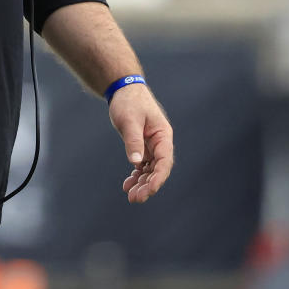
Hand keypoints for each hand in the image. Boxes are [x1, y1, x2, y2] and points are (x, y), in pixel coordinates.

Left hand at [108, 84, 173, 203]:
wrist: (123, 90)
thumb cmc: (129, 102)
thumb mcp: (129, 120)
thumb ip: (133, 140)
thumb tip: (136, 162)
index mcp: (163, 135)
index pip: (164, 161)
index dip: (158, 178)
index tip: (148, 189)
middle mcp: (160, 142)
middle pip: (158, 169)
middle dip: (148, 185)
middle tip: (135, 198)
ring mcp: (152, 145)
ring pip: (150, 170)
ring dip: (142, 183)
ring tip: (130, 195)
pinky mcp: (143, 146)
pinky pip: (142, 165)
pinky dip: (136, 175)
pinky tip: (128, 184)